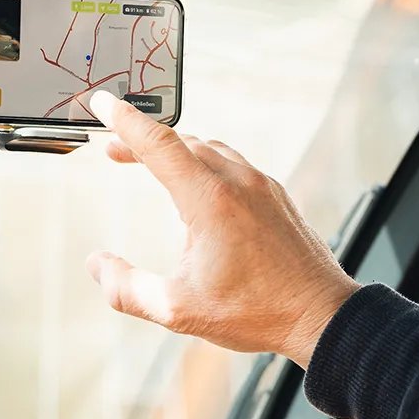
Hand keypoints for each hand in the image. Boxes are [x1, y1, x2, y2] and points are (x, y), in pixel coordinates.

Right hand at [85, 91, 360, 364]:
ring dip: (177, 150)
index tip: (101, 102)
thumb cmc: (256, 312)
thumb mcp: (178, 309)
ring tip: (152, 163)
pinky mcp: (278, 198)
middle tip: (114, 151)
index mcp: (210, 201)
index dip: (124, 120)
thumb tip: (96, 265)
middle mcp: (239, 182)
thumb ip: (127, 288)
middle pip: (182, 142)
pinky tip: (199, 187)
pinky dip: (206, 162)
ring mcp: (263, 187)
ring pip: (212, 149)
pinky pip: (235, 164)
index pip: (157, 143)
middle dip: (143, 140)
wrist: (321, 315)